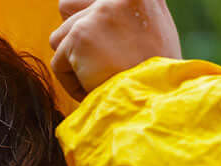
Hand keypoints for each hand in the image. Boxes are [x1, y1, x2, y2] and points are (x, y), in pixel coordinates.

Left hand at [48, 0, 181, 99]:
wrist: (161, 101)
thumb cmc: (159, 77)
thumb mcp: (152, 33)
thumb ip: (125, 19)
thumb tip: (88, 15)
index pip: (88, 1)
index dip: (88, 22)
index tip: (99, 43)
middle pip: (67, 10)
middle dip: (76, 41)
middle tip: (102, 63)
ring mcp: (98, 13)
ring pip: (60, 38)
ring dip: (74, 63)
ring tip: (103, 78)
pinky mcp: (80, 35)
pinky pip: (58, 63)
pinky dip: (72, 83)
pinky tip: (97, 88)